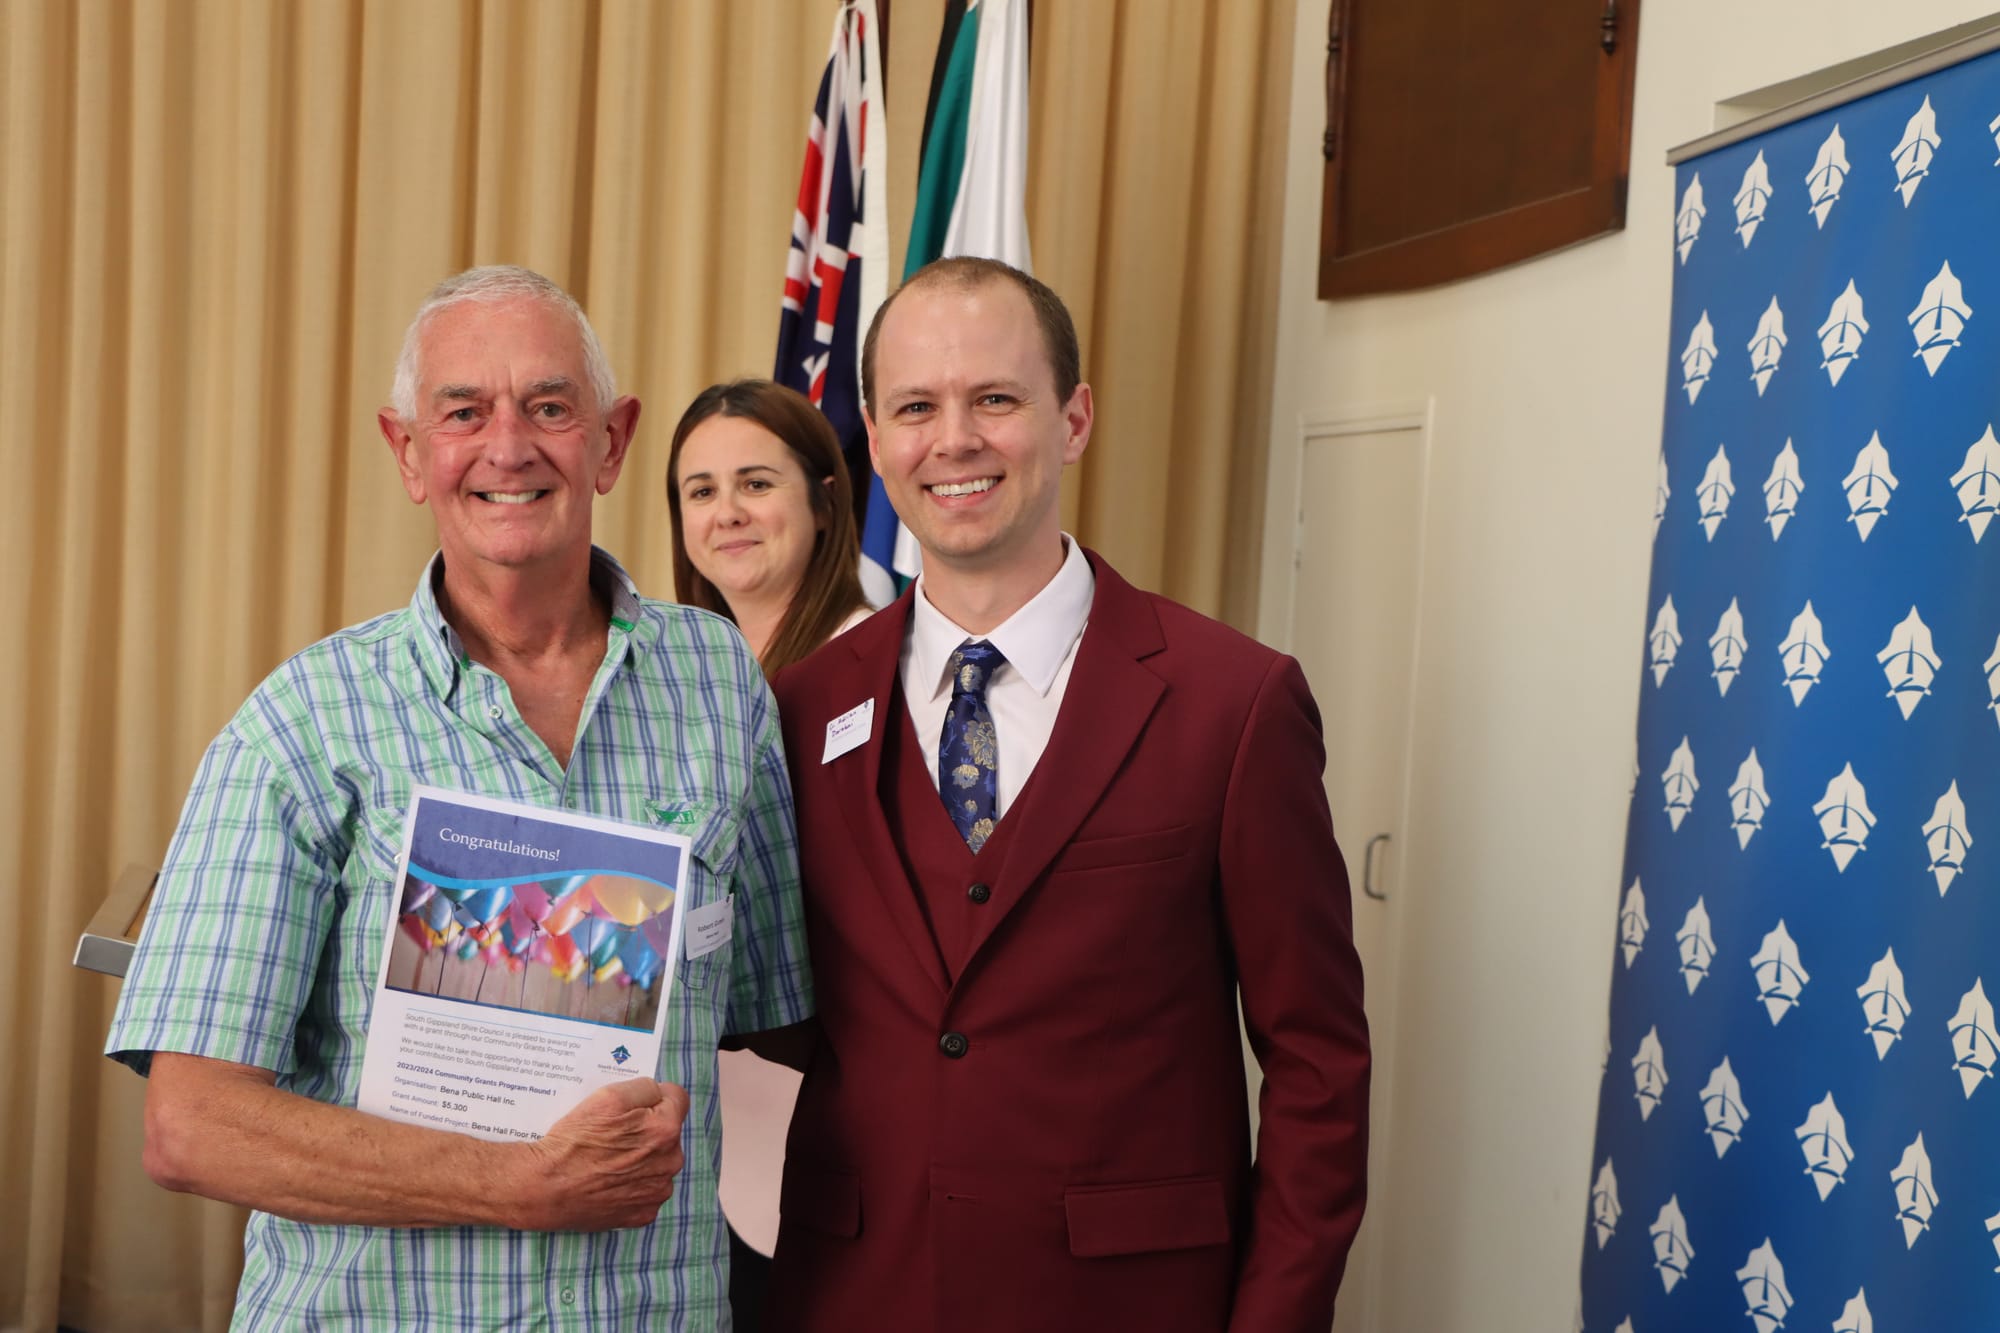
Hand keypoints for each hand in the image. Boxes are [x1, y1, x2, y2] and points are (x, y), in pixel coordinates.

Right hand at [520, 1079, 689, 1230]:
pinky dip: (633, 1184)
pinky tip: (610, 1180)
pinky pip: (646, 1190)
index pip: (676, 1098)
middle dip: (648, 1128)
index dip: (654, 1096)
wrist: (544, 1187)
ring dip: (643, 1157)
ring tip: (609, 1158)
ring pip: (658, 1162)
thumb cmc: (574, 1140)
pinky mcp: (643, 1214)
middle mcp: (670, 1163)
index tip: (634, 1105)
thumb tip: (659, 1091)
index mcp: (666, 1130)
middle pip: (668, 1132)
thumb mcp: (608, 1096)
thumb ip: (644, 1087)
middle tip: (615, 1133)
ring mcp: (658, 1192)